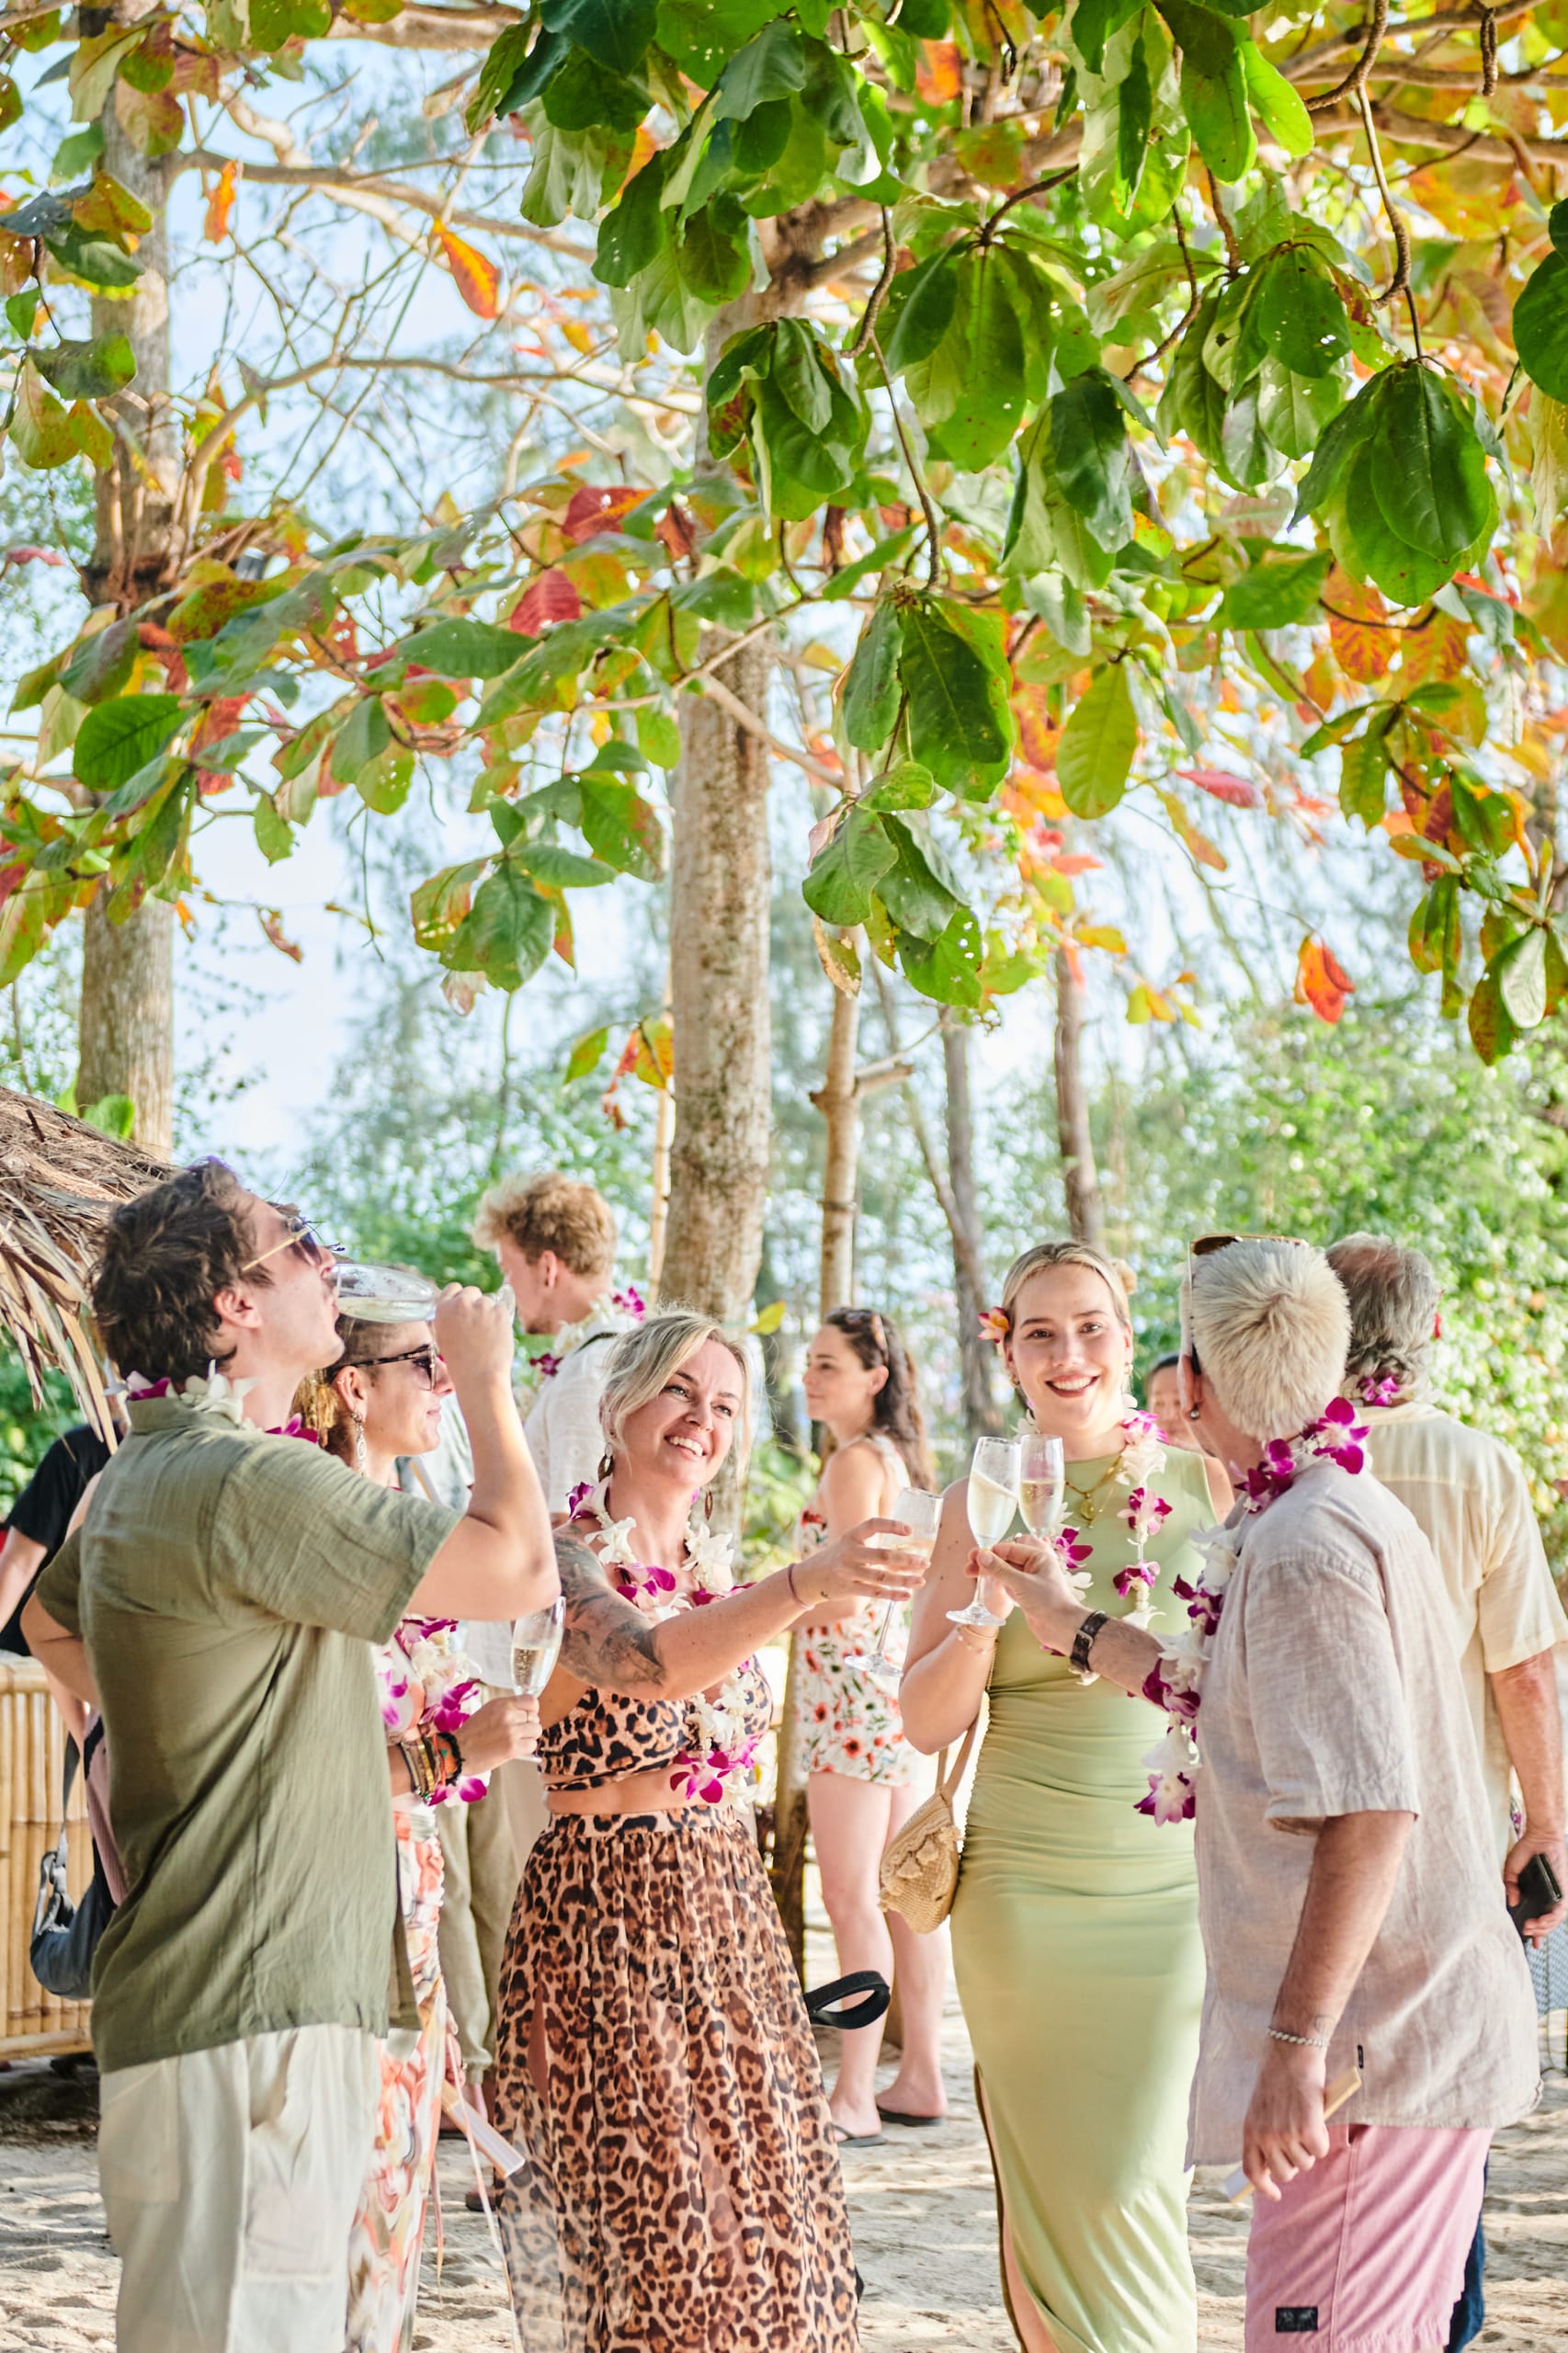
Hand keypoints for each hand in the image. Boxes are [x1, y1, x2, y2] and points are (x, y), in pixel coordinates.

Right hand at [433, 1283, 514, 1391]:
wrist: (479, 1378)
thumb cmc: (462, 1363)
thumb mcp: (445, 1337)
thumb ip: (451, 1318)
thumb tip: (462, 1307)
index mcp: (443, 1310)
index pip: (452, 1288)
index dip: (460, 1296)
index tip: (465, 1304)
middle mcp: (460, 1304)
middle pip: (472, 1291)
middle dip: (476, 1303)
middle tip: (479, 1324)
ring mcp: (481, 1306)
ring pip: (488, 1301)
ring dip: (490, 1313)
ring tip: (487, 1337)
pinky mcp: (500, 1311)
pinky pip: (502, 1308)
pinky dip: (501, 1320)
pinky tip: (496, 1336)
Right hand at [457, 1692, 540, 1771]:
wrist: (457, 1751)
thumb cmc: (471, 1734)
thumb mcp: (488, 1711)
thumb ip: (507, 1709)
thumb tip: (525, 1712)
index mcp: (502, 1704)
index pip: (532, 1701)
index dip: (532, 1710)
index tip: (527, 1716)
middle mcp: (508, 1715)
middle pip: (535, 1717)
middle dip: (529, 1726)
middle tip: (518, 1733)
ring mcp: (511, 1731)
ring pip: (536, 1731)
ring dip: (529, 1737)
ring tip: (517, 1741)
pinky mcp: (512, 1747)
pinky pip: (532, 1745)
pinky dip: (526, 1748)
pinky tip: (515, 1749)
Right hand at [797, 1519, 929, 1612]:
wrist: (809, 1578)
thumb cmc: (837, 1558)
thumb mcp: (848, 1543)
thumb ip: (870, 1541)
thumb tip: (904, 1541)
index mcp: (851, 1536)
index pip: (873, 1524)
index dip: (891, 1525)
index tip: (909, 1530)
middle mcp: (850, 1552)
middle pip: (883, 1555)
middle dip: (906, 1559)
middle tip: (924, 1562)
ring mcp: (848, 1572)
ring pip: (882, 1577)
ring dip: (904, 1579)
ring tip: (921, 1581)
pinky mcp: (848, 1589)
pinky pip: (874, 1592)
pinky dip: (892, 1595)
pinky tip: (906, 1595)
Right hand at [970, 1537, 1082, 1651]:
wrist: (1062, 1628)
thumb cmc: (1049, 1602)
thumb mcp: (1022, 1583)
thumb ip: (1000, 1569)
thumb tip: (982, 1555)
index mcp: (1039, 1556)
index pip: (1009, 1548)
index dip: (991, 1552)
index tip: (974, 1557)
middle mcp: (1034, 1565)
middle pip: (1006, 1558)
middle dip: (987, 1560)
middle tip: (970, 1564)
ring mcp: (1029, 1580)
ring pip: (1005, 1570)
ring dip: (989, 1571)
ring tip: (970, 1573)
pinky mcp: (1026, 1593)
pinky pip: (1008, 1582)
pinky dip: (996, 1581)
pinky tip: (985, 1583)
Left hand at [1241, 2040, 1329, 2201]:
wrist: (1291, 2053)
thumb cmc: (1279, 2077)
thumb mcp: (1262, 2108)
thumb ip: (1266, 2134)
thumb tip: (1278, 2165)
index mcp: (1250, 2130)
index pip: (1252, 2170)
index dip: (1263, 2187)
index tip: (1274, 2194)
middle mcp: (1266, 2136)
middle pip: (1284, 2173)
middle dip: (1294, 2164)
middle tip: (1299, 2143)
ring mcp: (1286, 2135)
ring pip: (1305, 2163)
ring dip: (1309, 2147)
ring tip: (1306, 2119)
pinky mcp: (1308, 2131)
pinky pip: (1320, 2151)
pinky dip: (1323, 2138)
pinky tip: (1316, 2116)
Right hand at [1503, 1824, 1567, 1946]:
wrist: (1540, 1837)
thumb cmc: (1526, 1851)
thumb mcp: (1511, 1871)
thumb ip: (1510, 1887)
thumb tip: (1512, 1901)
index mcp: (1536, 1895)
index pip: (1538, 1918)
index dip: (1537, 1933)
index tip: (1533, 1944)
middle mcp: (1548, 1898)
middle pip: (1547, 1924)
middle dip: (1537, 1932)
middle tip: (1526, 1932)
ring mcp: (1557, 1896)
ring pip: (1555, 1921)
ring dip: (1543, 1928)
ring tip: (1531, 1928)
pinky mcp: (1563, 1892)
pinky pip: (1560, 1911)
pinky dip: (1551, 1918)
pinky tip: (1542, 1921)